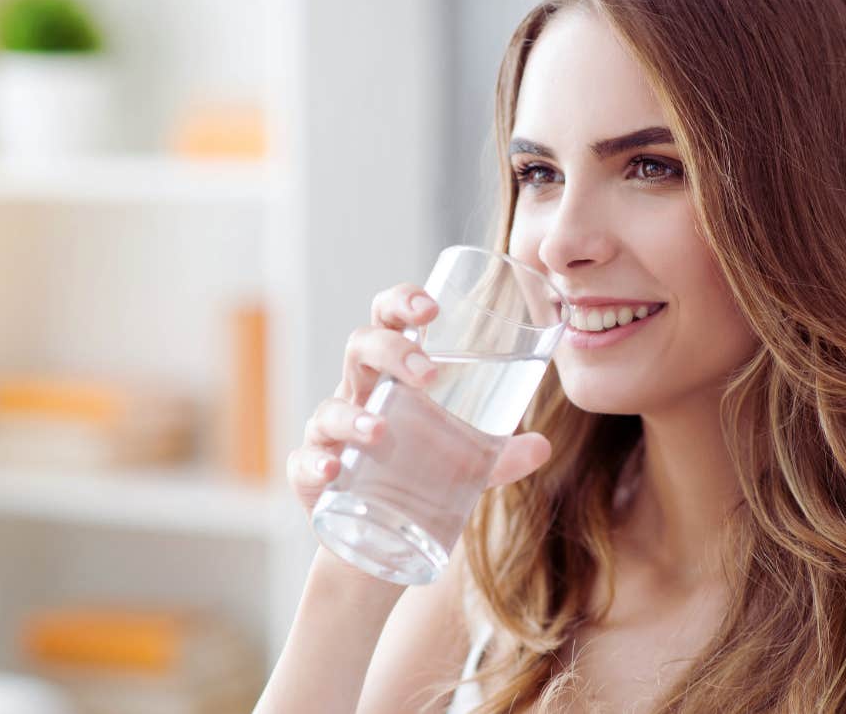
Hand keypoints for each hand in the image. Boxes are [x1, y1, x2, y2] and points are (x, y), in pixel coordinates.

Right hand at [285, 282, 553, 516]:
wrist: (379, 543)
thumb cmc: (419, 479)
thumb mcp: (465, 465)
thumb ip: (500, 456)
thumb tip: (542, 446)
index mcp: (391, 376)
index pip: (388, 320)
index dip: (402, 303)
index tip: (432, 307)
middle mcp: (357, 396)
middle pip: (359, 348)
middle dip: (390, 350)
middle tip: (429, 373)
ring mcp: (330, 435)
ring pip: (329, 408)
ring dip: (353, 415)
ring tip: (380, 431)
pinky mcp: (312, 478)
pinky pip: (303, 462)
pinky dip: (315, 462)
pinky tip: (333, 469)